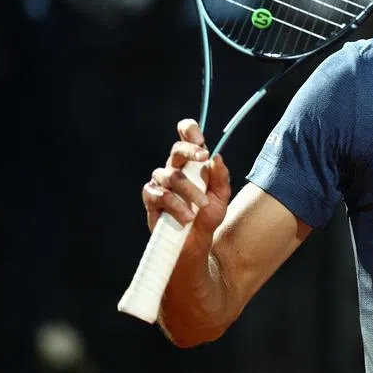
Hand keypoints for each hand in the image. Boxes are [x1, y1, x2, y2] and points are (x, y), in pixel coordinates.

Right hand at [142, 119, 230, 236]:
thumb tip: (217, 157)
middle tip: (204, 157)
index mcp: (192, 164)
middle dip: (191, 151)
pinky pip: (161, 195)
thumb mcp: (221, 196)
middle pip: (176, 150)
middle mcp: (174, 168)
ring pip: (172, 176)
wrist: (196, 241)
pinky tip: (187, 217)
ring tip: (202, 206)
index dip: (189, 131)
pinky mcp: (151, 198)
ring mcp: (161, 182)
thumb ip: (221, 176)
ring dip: (190, 191)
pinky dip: (176, 206)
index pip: (186, 139)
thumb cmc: (208, 216)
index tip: (200, 139)